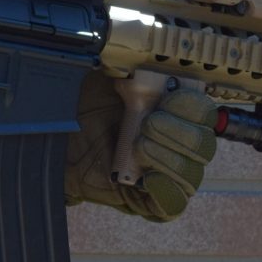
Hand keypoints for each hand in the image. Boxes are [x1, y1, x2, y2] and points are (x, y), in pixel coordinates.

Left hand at [65, 74, 217, 221]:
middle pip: (204, 145)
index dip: (192, 106)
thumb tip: (148, 58)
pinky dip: (165, 188)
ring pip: (191, 174)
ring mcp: (165, 174)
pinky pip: (174, 203)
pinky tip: (148, 176)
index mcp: (174, 111)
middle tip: (148, 123)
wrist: (56, 137)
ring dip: (167, 157)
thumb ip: (131, 66)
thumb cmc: (83, 106)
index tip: (168, 96)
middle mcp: (177, 143)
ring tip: (139, 145)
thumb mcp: (107, 77)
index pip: (205, 113)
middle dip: (178, 132)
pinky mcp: (149, 200)